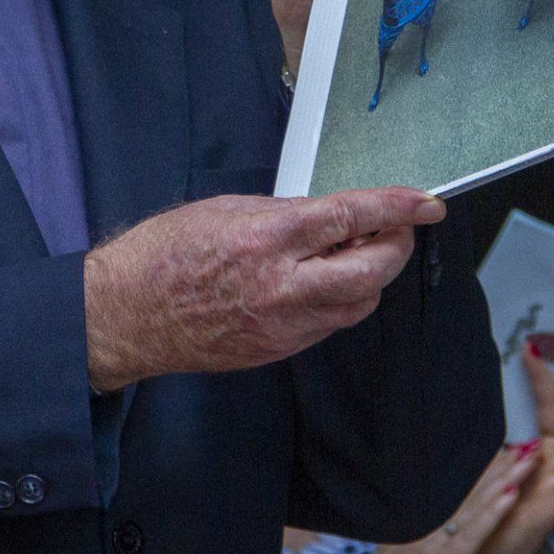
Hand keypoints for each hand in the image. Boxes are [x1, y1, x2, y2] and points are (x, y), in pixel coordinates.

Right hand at [82, 188, 442, 390]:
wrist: (127, 315)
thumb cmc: (163, 254)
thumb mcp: (225, 209)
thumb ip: (284, 213)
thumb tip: (329, 216)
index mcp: (266, 238)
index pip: (351, 218)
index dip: (396, 208)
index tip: (426, 203)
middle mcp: (282, 286)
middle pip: (372, 271)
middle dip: (396, 246)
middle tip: (398, 226)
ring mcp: (283, 325)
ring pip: (359, 304)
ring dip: (372, 275)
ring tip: (360, 250)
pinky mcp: (277, 350)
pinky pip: (329, 324)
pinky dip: (342, 299)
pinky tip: (326, 280)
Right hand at [340, 445, 542, 553]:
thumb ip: (411, 543)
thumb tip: (426, 533)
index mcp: (415, 528)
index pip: (453, 494)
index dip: (479, 473)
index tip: (501, 451)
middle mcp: (424, 529)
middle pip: (466, 493)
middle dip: (495, 468)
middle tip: (522, 442)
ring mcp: (431, 545)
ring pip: (472, 507)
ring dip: (501, 481)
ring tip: (524, 459)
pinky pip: (470, 536)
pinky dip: (491, 514)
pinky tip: (510, 496)